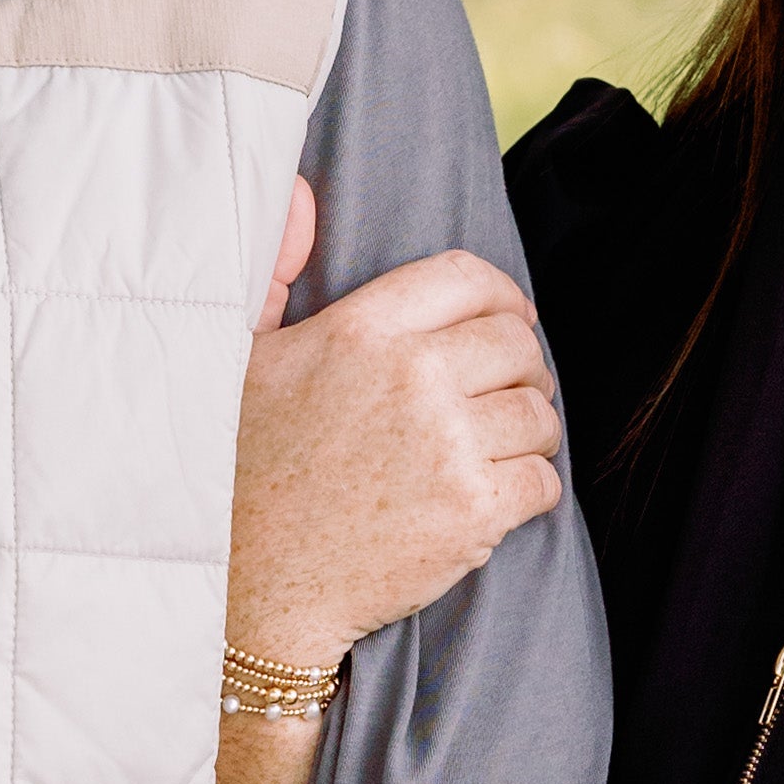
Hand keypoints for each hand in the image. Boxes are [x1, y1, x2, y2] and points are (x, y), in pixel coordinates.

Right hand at [228, 236, 564, 670]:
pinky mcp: (473, 514)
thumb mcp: (240, 357)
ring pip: (540, 412)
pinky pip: (544, 479)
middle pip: (517, 342)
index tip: (506, 318)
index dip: (501, 296)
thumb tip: (304, 191)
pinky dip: (533, 486)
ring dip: (532, 428)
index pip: (469, 278)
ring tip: (502, 443)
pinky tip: (498, 492)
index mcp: (360, 331)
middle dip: (521, 364)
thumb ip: (276, 269)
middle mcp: (411, 379)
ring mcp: (446, 448)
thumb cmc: (239, 470)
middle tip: (503, 390)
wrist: (248, 591)